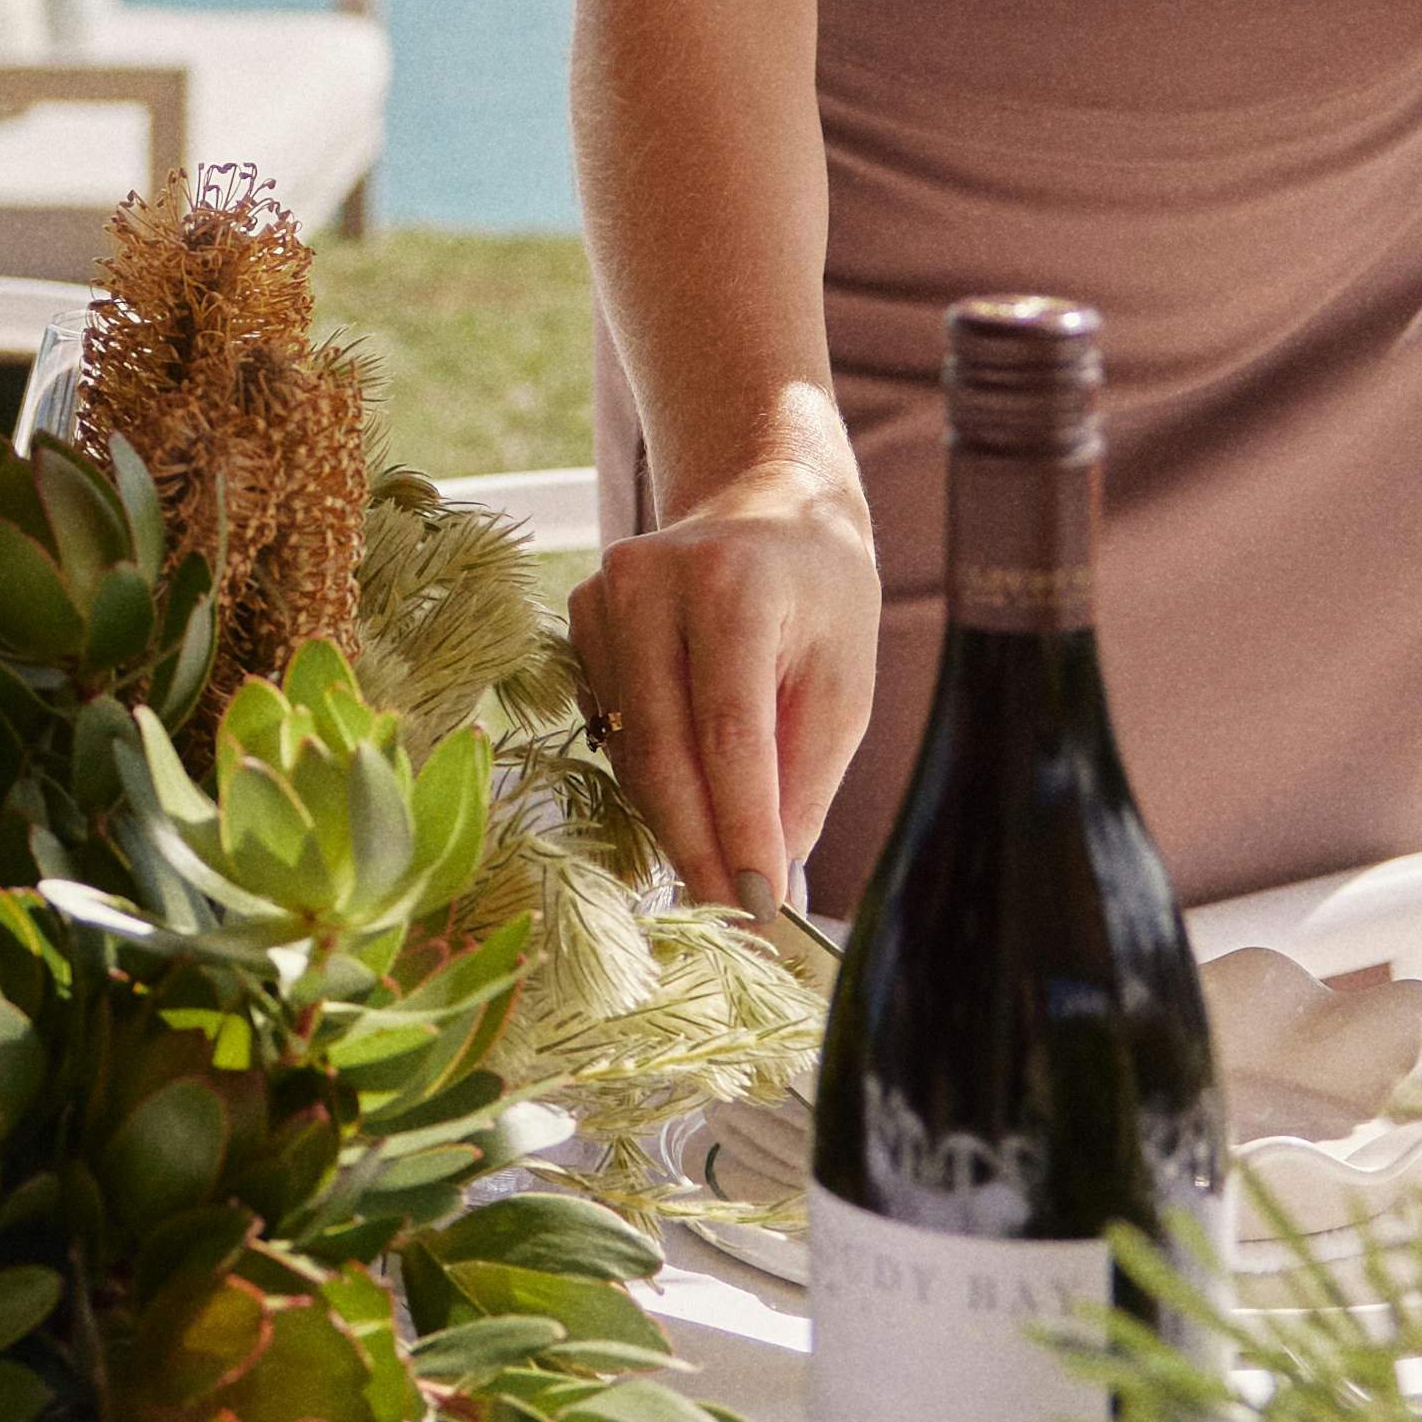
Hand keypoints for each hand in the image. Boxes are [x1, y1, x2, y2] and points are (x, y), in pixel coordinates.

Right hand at [565, 403, 878, 908]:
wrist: (763, 503)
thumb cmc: (819, 595)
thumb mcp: (844, 680)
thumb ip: (807, 778)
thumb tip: (774, 880)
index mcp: (732, 581)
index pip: (729, 730)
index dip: (741, 826)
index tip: (762, 902)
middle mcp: (650, 579)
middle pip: (661, 748)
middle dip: (698, 846)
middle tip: (733, 918)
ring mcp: (601, 594)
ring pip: (629, 748)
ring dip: (674, 820)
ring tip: (722, 870)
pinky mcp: (577, 617)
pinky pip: (610, 727)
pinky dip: (651, 778)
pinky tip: (690, 796)